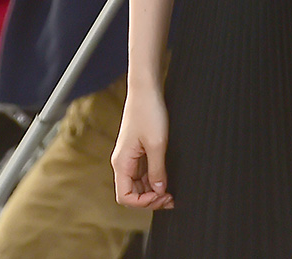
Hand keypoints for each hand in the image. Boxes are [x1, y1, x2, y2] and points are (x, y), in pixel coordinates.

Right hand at [111, 87, 173, 208]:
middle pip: (132, 193)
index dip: (143, 202)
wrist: (146, 89)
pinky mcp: (137, 150)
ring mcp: (130, 156)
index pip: (125, 197)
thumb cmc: (148, 112)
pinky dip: (153, 178)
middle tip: (170, 198)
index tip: (161, 196)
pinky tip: (166, 178)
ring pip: (138, 184)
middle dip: (150, 199)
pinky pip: (143, 172)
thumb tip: (159, 191)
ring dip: (153, 190)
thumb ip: (157, 170)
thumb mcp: (157, 143)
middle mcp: (122, 162)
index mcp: (121, 163)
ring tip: (170, 192)